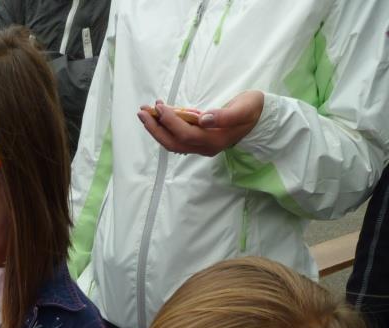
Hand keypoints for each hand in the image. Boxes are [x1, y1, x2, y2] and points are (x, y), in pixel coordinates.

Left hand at [137, 91, 263, 156]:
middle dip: (155, 129)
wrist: (260, 118)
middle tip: (141, 112)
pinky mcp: (199, 139)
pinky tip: (159, 115)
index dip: (170, 122)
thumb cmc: (252, 109)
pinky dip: (166, 127)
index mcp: (214, 140)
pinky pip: (178, 137)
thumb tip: (204, 119)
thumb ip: (225, 115)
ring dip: (157, 129)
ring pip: (173, 142)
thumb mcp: (244, 108)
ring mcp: (201, 145)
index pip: (185, 134)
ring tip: (145, 112)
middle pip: (173, 143)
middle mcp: (204, 147)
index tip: (159, 106)